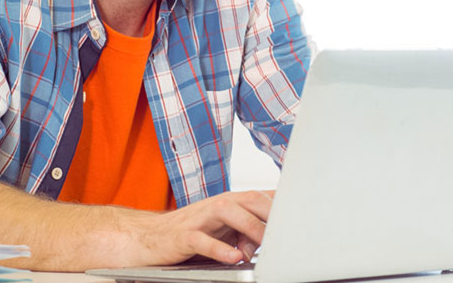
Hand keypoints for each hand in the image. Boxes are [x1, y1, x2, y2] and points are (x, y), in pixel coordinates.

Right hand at [127, 190, 273, 266]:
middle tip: (287, 230)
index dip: (282, 201)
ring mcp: (200, 218)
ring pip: (228, 212)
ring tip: (263, 243)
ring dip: (249, 226)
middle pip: (249, 198)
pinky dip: (219, 248)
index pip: (261, 196)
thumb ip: (247, 235)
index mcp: (230, 202)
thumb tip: (263, 246)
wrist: (150, 237)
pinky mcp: (183, 236)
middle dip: (270, 212)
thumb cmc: (192, 232)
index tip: (302, 211)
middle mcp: (217, 205)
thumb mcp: (225, 231)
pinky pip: (202, 240)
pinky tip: (232, 257)